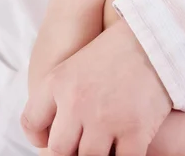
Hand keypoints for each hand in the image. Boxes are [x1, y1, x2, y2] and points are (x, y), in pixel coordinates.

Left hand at [21, 21, 171, 155]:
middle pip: (59, 150)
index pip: (31, 123)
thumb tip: (49, 131)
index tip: (47, 141)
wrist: (153, 39)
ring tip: (104, 147)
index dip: (38, 138)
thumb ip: (58, 95)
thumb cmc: (113, 52)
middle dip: (69, 152)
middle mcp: (76, 102)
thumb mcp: (74, 65)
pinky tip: (126, 151)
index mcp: (57, 83)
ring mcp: (105, 118)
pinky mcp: (135, 129)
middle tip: (81, 147)